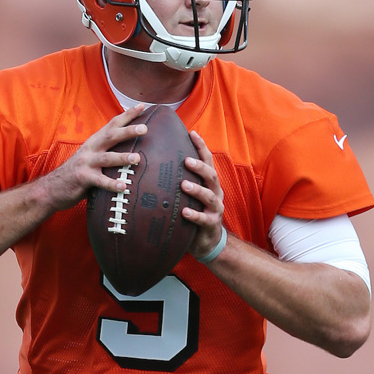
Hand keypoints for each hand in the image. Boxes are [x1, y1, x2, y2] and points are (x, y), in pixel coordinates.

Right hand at [38, 104, 148, 212]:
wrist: (52, 188)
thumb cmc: (77, 172)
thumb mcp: (91, 157)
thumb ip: (107, 152)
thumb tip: (132, 150)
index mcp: (95, 141)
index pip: (113, 124)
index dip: (127, 114)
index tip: (142, 106)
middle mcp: (91, 149)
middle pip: (111, 136)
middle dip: (128, 131)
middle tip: (144, 128)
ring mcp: (86, 163)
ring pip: (106, 158)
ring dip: (122, 157)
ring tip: (137, 158)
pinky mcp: (83, 178)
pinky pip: (100, 181)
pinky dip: (112, 184)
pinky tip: (124, 187)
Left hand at [181, 129, 225, 258]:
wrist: (207, 241)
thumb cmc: (194, 213)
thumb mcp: (188, 195)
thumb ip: (180, 180)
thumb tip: (158, 162)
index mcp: (209, 183)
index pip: (207, 160)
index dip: (201, 146)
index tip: (192, 133)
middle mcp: (215, 193)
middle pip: (211, 175)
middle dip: (200, 167)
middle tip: (186, 161)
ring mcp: (215, 209)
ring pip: (209, 196)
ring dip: (197, 189)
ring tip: (184, 185)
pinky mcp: (211, 224)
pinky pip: (203, 219)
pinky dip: (194, 215)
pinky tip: (184, 212)